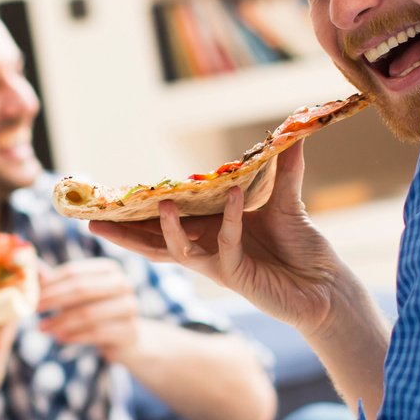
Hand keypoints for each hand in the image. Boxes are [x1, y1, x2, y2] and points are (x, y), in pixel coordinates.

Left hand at [37, 257, 140, 359]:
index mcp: (109, 269)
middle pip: (81, 289)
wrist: (126, 339)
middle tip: (34, 310)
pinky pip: (96, 333)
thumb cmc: (96, 311)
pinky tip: (59, 338)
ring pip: (88, 313)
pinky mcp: (129, 330)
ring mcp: (129, 306)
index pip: (74, 272)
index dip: (50, 284)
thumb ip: (57, 281)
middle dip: (54, 300)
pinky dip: (74, 336)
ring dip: (61, 322)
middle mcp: (123, 283)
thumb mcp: (77, 295)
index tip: (30, 295)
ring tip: (43, 328)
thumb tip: (31, 266)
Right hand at [91, 142, 345, 334]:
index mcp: (210, 231)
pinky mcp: (238, 276)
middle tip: (92, 219)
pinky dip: (230, 219)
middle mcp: (208, 249)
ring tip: (161, 202)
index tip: (109, 199)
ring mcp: (219, 265)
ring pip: (178, 250)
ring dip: (167, 227)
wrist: (328, 286)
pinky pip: (227, 244)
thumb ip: (283, 169)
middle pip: (155, 242)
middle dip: (124, 231)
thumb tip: (291, 133)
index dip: (138, 212)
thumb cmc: (303, 249)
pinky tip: (235, 194)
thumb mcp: (287, 202)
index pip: (166, 221)